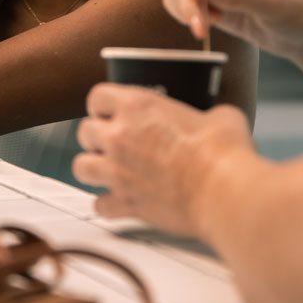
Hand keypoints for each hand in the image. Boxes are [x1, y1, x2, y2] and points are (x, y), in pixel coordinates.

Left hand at [73, 84, 253, 236]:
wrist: (222, 190)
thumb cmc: (221, 150)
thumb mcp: (219, 116)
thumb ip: (206, 115)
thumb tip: (216, 121)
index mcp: (138, 106)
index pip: (98, 96)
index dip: (103, 104)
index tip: (110, 111)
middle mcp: (120, 136)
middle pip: (84, 131)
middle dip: (96, 136)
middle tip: (111, 141)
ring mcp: (118, 172)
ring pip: (80, 167)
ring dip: (93, 167)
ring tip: (108, 170)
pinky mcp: (126, 204)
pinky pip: (100, 205)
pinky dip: (108, 205)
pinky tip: (120, 202)